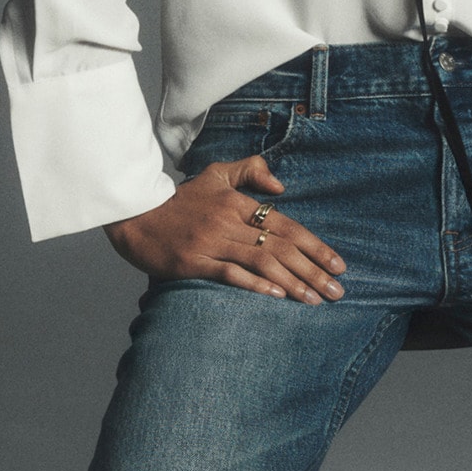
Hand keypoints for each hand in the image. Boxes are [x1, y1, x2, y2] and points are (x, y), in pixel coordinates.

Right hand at [104, 157, 346, 304]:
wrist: (132, 213)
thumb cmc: (177, 198)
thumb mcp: (214, 174)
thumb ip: (250, 171)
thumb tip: (282, 187)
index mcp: (236, 203)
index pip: (285, 225)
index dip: (315, 245)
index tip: (338, 263)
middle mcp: (228, 222)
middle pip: (280, 247)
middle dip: (313, 270)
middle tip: (338, 290)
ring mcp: (210, 243)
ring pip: (261, 262)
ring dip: (292, 282)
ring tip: (315, 299)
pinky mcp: (192, 262)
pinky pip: (229, 274)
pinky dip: (255, 284)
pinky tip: (277, 295)